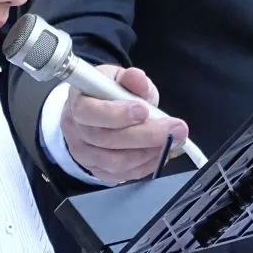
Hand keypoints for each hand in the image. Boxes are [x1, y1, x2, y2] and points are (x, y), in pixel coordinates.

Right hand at [61, 65, 190, 184]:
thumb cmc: (109, 94)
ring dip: (148, 152)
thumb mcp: (120, 78)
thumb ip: (131, 79)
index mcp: (78, 101)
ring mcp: (84, 154)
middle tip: (176, 128)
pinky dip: (145, 165)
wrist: (98, 113)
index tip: (144, 110)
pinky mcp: (97, 170)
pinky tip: (160, 152)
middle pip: (106, 139)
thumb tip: (137, 78)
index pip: (89, 112)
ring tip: (172, 140)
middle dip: (146, 135)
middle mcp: (76, 130)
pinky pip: (122, 174)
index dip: (116, 114)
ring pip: (115, 161)